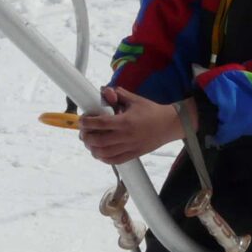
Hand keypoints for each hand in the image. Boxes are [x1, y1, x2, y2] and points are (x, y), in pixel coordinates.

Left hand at [77, 87, 194, 164]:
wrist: (170, 124)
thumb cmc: (151, 111)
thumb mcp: (135, 100)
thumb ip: (118, 94)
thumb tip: (104, 90)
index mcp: (126, 121)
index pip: (101, 123)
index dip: (88, 122)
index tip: (82, 120)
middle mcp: (127, 136)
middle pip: (99, 141)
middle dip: (86, 137)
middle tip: (82, 132)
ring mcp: (130, 147)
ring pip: (105, 153)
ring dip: (92, 149)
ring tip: (88, 143)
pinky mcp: (134, 154)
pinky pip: (115, 160)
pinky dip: (104, 158)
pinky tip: (99, 153)